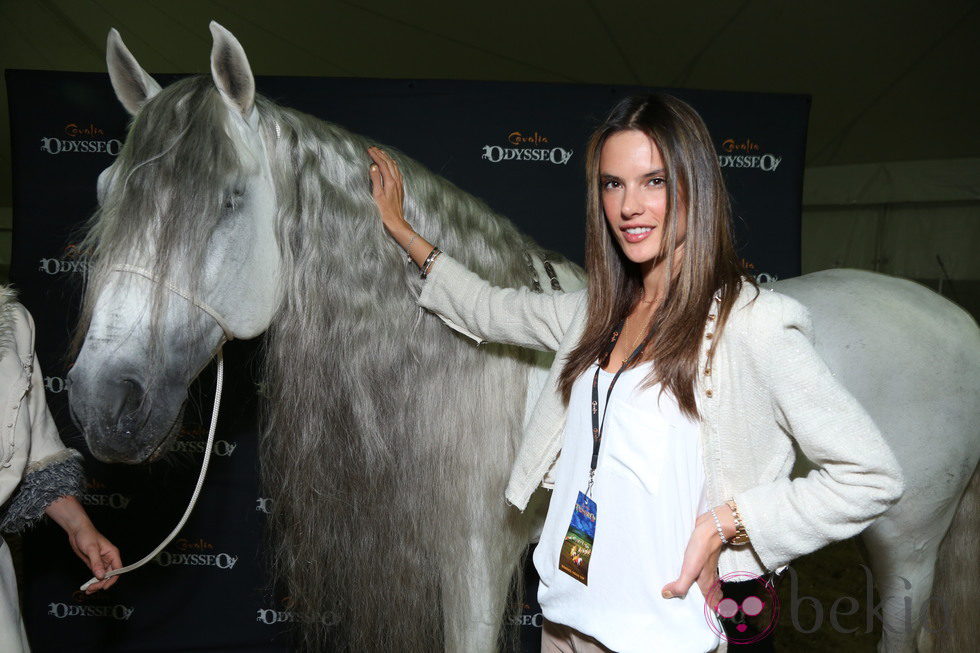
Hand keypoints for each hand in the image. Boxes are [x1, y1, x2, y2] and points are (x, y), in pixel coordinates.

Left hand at [68, 522, 121, 593]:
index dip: (112, 579)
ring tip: (88, 590)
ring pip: (102, 577)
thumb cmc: (87, 535)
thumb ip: (96, 563)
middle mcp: (108, 559)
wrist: (77, 531)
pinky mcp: (94, 564)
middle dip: (102, 583)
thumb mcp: (91, 549)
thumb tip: (101, 576)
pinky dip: (92, 582)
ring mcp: (101, 563)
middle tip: (91, 588)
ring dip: (96, 585)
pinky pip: (95, 575)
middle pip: (110, 576)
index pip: (117, 570)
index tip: (104, 586)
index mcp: (112, 554)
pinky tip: (87, 586)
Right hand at [367, 146, 433, 266]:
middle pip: (389, 163)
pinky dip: (392, 165)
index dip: (375, 155)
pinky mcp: (400, 188)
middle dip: (381, 154)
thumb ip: (375, 179)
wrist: (396, 222)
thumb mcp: (377, 195)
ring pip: (394, 166)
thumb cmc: (384, 211)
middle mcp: (396, 181)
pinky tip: (391, 165)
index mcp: (390, 181)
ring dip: (387, 158)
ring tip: (381, 153)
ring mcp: (399, 184)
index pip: (382, 164)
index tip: (369, 149)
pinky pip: (397, 172)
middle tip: (373, 148)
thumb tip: (373, 166)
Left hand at [662, 506, 732, 607]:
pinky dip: (706, 574)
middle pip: (713, 591)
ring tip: (708, 594)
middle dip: (714, 600)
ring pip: (711, 580)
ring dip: (711, 588)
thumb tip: (666, 595)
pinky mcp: (705, 554)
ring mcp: (708, 564)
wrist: (712, 527)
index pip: (711, 599)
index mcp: (706, 581)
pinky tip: (701, 570)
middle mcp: (709, 574)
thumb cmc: (701, 549)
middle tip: (714, 608)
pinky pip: (706, 568)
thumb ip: (680, 584)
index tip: (715, 616)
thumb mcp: (689, 569)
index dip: (713, 608)